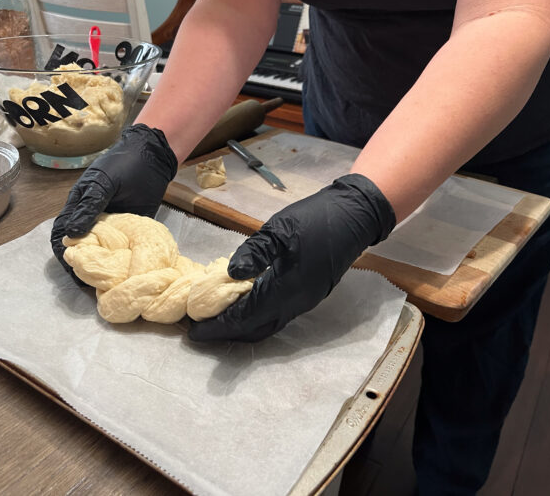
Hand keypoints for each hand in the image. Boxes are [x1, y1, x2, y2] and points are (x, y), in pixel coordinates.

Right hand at [51, 123, 177, 274]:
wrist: (153, 158)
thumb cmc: (124, 164)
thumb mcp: (104, 182)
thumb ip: (90, 205)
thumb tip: (71, 234)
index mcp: (79, 206)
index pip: (62, 233)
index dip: (63, 251)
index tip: (72, 268)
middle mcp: (92, 219)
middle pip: (80, 247)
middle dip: (82, 266)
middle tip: (90, 283)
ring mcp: (111, 227)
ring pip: (100, 252)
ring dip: (102, 266)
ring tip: (107, 282)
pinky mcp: (129, 230)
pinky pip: (122, 249)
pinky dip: (120, 261)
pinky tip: (124, 272)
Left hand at [188, 173, 395, 341]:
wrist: (355, 215)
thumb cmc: (316, 219)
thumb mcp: (280, 229)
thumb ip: (254, 253)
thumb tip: (230, 274)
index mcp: (288, 289)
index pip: (246, 317)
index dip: (219, 326)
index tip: (194, 331)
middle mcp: (296, 303)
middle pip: (255, 330)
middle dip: (226, 333)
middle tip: (199, 330)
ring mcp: (304, 302)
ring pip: (267, 325)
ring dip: (240, 326)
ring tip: (215, 320)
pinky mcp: (307, 295)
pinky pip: (276, 316)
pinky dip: (254, 317)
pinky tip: (240, 305)